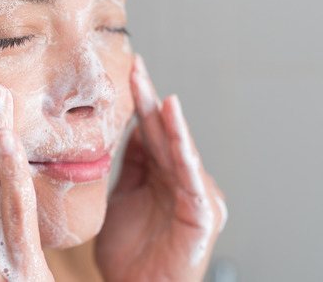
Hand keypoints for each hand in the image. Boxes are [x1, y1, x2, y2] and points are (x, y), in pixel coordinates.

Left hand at [95, 55, 226, 281]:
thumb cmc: (129, 256)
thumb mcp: (120, 200)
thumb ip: (128, 167)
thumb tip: (127, 130)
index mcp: (161, 176)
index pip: (149, 131)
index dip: (139, 102)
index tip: (127, 71)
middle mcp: (180, 180)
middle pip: (163, 133)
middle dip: (150, 100)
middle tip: (135, 66)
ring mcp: (194, 194)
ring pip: (180, 149)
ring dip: (169, 121)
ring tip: (158, 93)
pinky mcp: (202, 213)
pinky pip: (191, 177)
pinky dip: (184, 150)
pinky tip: (176, 127)